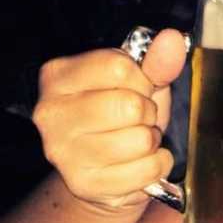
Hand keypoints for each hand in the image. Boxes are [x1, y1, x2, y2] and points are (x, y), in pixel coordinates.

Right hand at [32, 29, 186, 212]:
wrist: (107, 175)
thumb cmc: (121, 120)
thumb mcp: (139, 84)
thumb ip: (155, 62)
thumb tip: (172, 38)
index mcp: (57, 76)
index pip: (118, 66)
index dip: (142, 79)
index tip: (136, 90)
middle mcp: (50, 113)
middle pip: (130, 105)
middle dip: (147, 113)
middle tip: (136, 120)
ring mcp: (63, 152)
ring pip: (140, 139)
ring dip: (151, 141)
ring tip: (135, 141)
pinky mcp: (84, 183)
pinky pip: (147, 169)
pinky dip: (156, 166)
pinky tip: (139, 163)